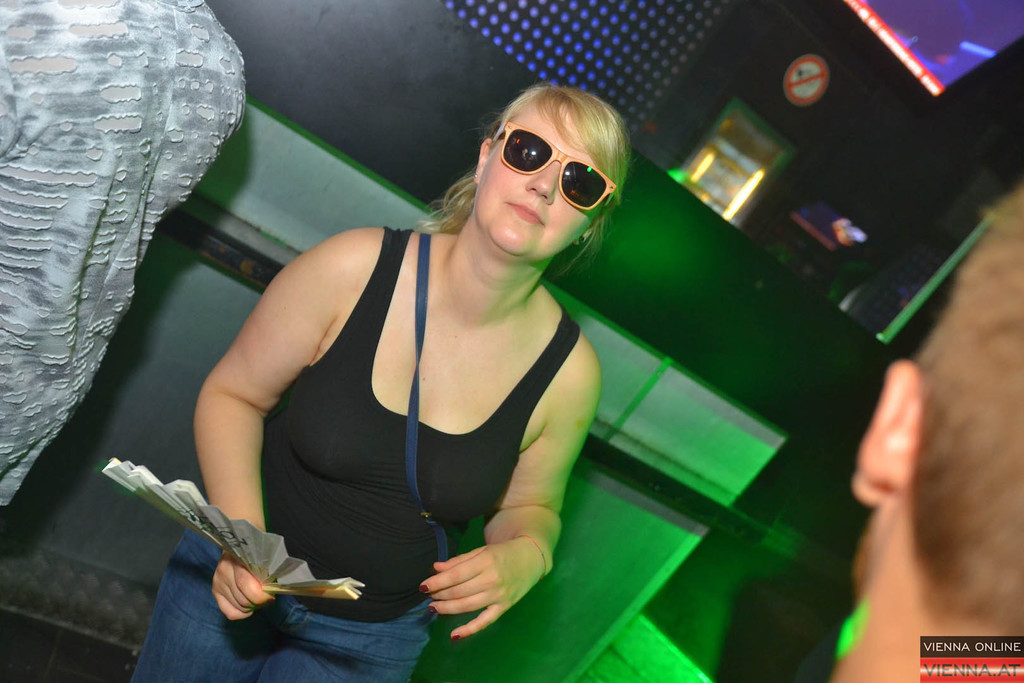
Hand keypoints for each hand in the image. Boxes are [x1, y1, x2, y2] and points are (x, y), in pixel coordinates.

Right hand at [211, 552, 272, 619]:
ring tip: (259, 599)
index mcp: (236, 558)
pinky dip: (242, 613)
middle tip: (268, 598)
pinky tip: (249, 608)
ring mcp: (218, 581)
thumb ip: (268, 571)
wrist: (239, 545)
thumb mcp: (263, 557)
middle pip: (242, 598)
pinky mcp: (215, 591)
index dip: (260, 595)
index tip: (270, 597)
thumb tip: (272, 590)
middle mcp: (224, 570)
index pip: (245, 584)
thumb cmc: (256, 553)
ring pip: (238, 607)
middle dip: (258, 602)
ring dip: (252, 607)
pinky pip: (230, 612)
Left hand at [420, 537, 545, 639]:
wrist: (531, 558)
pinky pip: (484, 622)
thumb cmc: (502, 553)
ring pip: (467, 606)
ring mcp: (499, 595)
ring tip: (434, 608)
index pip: (455, 575)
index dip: (437, 582)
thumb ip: (459, 561)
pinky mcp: (504, 607)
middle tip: (428, 596)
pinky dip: (469, 630)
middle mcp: (492, 579)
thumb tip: (436, 568)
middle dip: (440, 595)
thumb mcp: (481, 551)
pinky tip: (454, 635)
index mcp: (485, 561)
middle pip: (459, 591)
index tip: (423, 586)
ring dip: (447, 609)